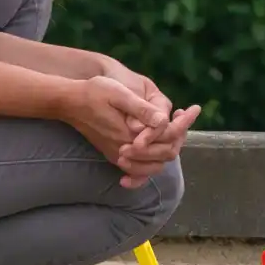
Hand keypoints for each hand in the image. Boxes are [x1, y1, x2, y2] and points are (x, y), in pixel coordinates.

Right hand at [92, 61, 201, 187]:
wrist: (69, 103)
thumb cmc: (93, 93)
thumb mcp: (118, 94)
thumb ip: (141, 109)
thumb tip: (164, 120)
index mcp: (131, 135)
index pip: (168, 137)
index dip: (185, 123)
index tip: (195, 108)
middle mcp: (127, 151)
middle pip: (166, 153)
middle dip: (180, 134)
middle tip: (185, 114)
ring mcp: (120, 156)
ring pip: (155, 164)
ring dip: (169, 146)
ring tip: (176, 125)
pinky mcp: (115, 156)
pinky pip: (139, 170)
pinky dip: (151, 165)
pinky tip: (156, 149)